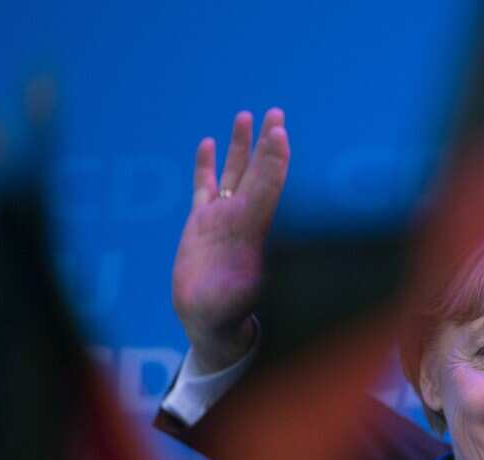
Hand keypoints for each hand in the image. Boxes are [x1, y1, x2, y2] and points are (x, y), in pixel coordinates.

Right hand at [171, 108, 289, 371]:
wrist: (210, 321)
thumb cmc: (228, 313)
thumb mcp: (244, 294)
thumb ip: (255, 278)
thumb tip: (279, 268)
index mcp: (253, 230)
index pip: (269, 187)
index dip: (275, 161)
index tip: (281, 134)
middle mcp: (241, 218)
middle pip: (256, 172)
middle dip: (267, 144)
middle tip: (276, 114)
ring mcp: (222, 218)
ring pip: (233, 173)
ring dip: (240, 145)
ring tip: (246, 116)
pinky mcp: (202, 223)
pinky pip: (204, 187)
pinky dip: (206, 166)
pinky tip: (208, 143)